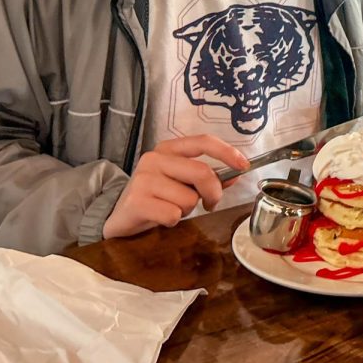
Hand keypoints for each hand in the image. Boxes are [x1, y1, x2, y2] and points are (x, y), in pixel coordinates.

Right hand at [103, 135, 248, 238]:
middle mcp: (154, 158)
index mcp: (168, 149)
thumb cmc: (155, 198)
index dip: (227, 152)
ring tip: (172, 209)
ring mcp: (143, 179)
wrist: (118, 217)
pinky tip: (161, 218)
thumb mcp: (182, 183)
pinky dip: (173, 221)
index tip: (244, 166)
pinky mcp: (136, 201)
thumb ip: (209, 178)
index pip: (203, 141)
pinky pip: (173, 214)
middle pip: (202, 173)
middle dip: (213, 193)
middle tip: (210, 204)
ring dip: (188, 210)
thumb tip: (237, 174)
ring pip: (189, 198)